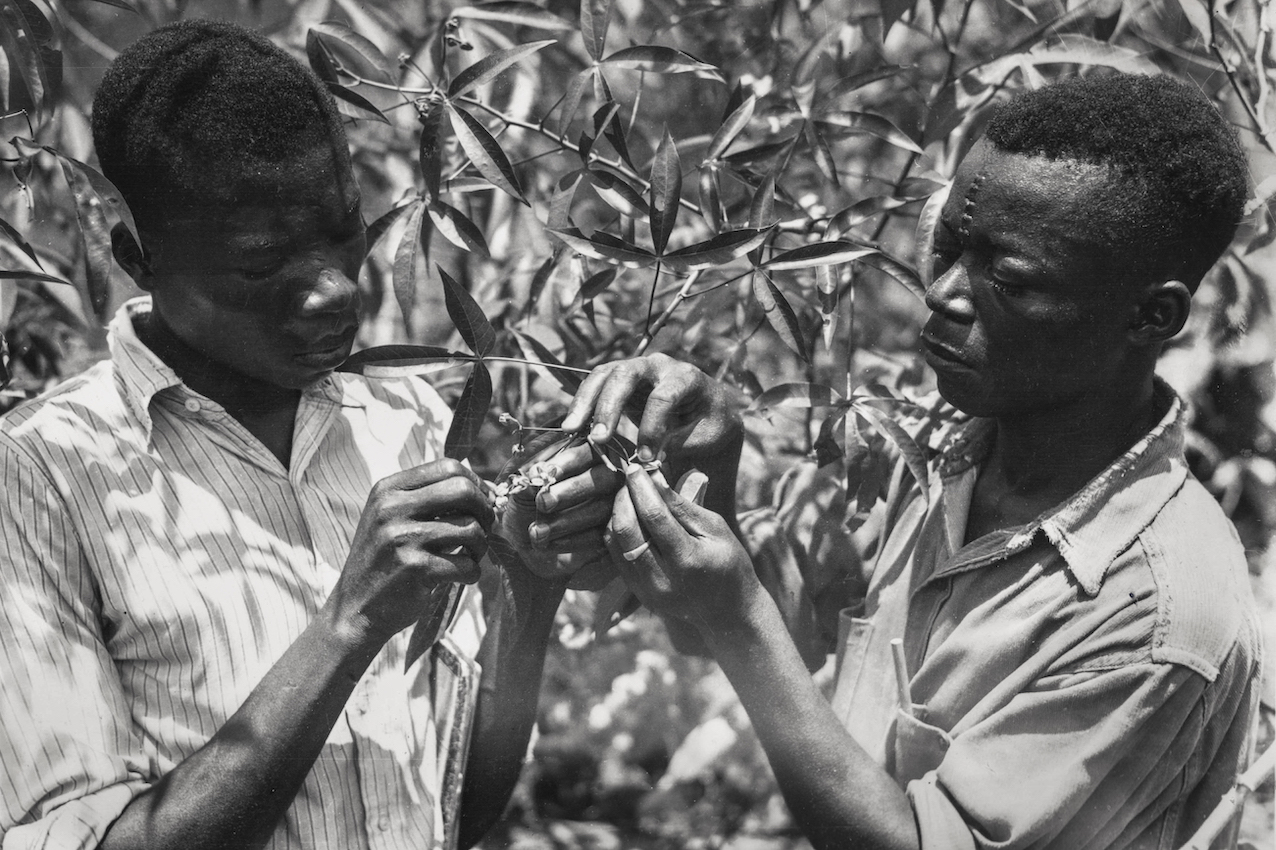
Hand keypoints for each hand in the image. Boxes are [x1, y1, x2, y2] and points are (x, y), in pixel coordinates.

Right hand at [329, 459, 492, 646]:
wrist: (355, 608)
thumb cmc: (385, 560)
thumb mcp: (393, 518)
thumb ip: (432, 498)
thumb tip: (492, 489)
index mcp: (388, 489)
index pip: (449, 467)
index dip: (476, 484)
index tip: (482, 503)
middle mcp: (392, 508)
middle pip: (464, 491)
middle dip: (484, 511)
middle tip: (483, 529)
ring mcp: (402, 538)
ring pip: (471, 528)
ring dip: (481, 546)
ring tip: (469, 555)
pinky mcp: (415, 569)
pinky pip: (467, 564)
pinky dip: (472, 573)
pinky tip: (460, 576)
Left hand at [495, 432, 623, 589]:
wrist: (527, 546)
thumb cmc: (527, 510)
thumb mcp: (522, 494)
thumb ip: (528, 483)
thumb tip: (536, 476)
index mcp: (584, 459)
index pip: (586, 453)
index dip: (567, 462)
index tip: (544, 472)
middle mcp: (606, 479)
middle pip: (603, 478)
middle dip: (572, 490)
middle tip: (543, 503)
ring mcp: (614, 508)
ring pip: (601, 508)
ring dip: (566, 520)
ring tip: (536, 531)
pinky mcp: (611, 535)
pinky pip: (601, 536)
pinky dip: (572, 540)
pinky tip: (548, 544)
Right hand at [561, 354, 743, 469]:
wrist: (708, 410)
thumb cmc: (709, 426)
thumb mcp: (703, 437)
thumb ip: (675, 444)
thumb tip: (643, 459)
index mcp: (687, 377)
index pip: (663, 397)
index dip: (652, 427)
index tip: (646, 458)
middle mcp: (659, 366)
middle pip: (626, 374)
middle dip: (609, 407)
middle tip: (598, 439)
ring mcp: (637, 369)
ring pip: (604, 374)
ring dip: (586, 401)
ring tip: (571, 428)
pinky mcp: (620, 380)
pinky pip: (596, 384)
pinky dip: (582, 403)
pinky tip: (572, 426)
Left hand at [606, 465, 762, 635]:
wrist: (729, 612)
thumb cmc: (730, 563)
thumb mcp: (716, 529)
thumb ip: (684, 506)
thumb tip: (656, 480)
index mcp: (688, 561)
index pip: (654, 517)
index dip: (641, 488)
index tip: (635, 468)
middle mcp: (663, 579)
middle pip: (627, 530)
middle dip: (624, 498)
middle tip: (630, 479)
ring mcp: (647, 591)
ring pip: (617, 543)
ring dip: (618, 514)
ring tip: (628, 495)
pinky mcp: (639, 594)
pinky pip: (617, 557)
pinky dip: (618, 533)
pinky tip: (627, 517)